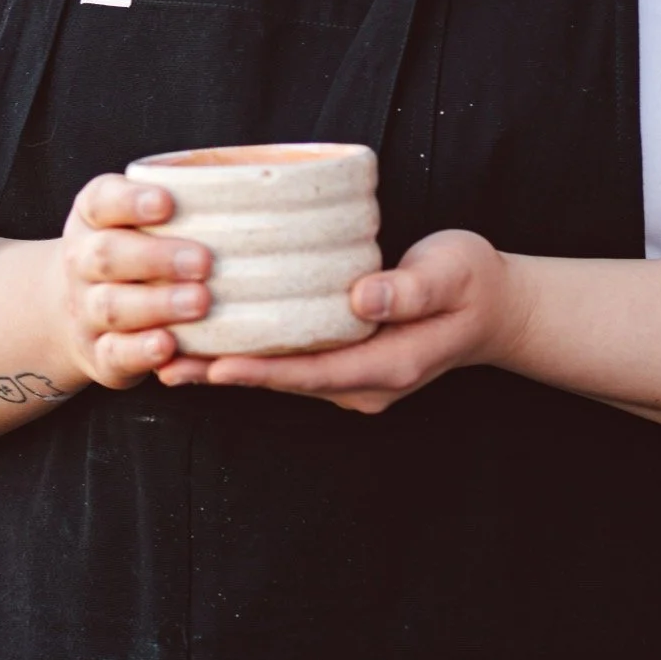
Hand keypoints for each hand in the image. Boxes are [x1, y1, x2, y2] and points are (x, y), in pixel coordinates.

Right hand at [58, 174, 214, 389]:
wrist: (83, 312)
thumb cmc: (136, 252)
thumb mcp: (139, 220)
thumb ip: (180, 205)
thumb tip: (251, 183)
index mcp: (92, 218)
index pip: (101, 201)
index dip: (130, 201)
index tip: (167, 202)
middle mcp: (80, 261)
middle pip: (107, 255)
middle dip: (155, 257)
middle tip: (204, 261)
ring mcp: (84, 310)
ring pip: (112, 306)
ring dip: (157, 305)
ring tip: (201, 301)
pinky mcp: (98, 354)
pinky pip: (115, 354)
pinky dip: (141, 351)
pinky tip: (168, 345)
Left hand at [175, 229, 526, 412]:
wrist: (496, 308)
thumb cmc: (472, 283)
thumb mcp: (450, 274)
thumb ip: (408, 289)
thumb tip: (360, 299)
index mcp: (387, 366)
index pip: (311, 372)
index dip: (261, 370)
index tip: (214, 365)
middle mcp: (364, 384)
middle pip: (284, 382)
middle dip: (223, 373)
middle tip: (163, 362)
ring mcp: (354, 380)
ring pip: (281, 376)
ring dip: (227, 368)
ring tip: (167, 356)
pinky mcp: (345, 364)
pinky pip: (291, 363)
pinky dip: (250, 356)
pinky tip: (211, 344)